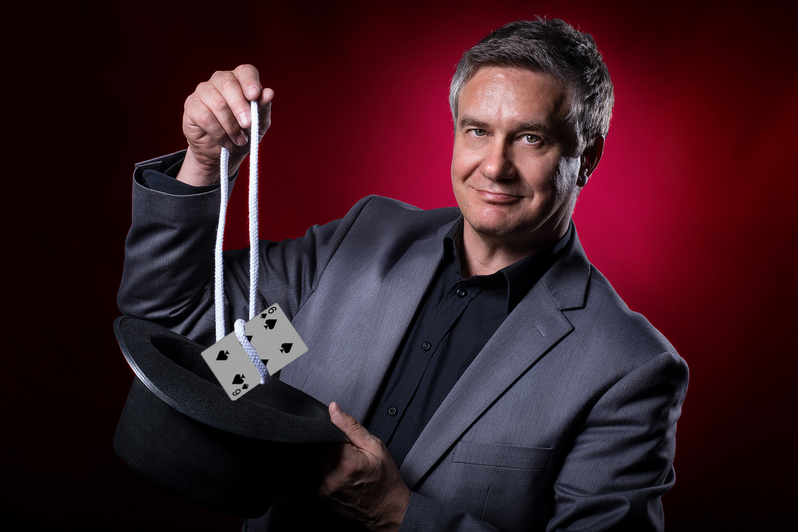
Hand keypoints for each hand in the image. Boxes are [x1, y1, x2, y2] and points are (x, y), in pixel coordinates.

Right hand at [177, 64, 273, 185]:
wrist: (221, 154)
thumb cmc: (242, 135)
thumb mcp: (258, 125)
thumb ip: (263, 109)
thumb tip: (269, 92)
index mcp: (239, 80)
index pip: (245, 71)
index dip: (250, 81)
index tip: (254, 96)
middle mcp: (219, 80)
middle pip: (229, 84)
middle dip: (240, 107)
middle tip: (247, 125)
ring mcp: (203, 91)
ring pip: (217, 103)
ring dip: (231, 126)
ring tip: (239, 140)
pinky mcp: (191, 106)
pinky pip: (204, 117)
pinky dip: (218, 132)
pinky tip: (225, 141)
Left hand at [314, 402, 410, 531]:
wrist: (388, 509)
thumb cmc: (385, 478)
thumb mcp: (375, 446)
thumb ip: (351, 427)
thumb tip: (334, 409)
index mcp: (347, 462)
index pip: (321, 435)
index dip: (324, 426)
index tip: (332, 425)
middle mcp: (332, 476)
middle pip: (311, 447)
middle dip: (320, 438)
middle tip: (335, 439)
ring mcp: (324, 488)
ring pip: (308, 460)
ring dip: (317, 451)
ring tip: (335, 451)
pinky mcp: (322, 495)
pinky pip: (310, 472)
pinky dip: (317, 464)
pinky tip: (332, 463)